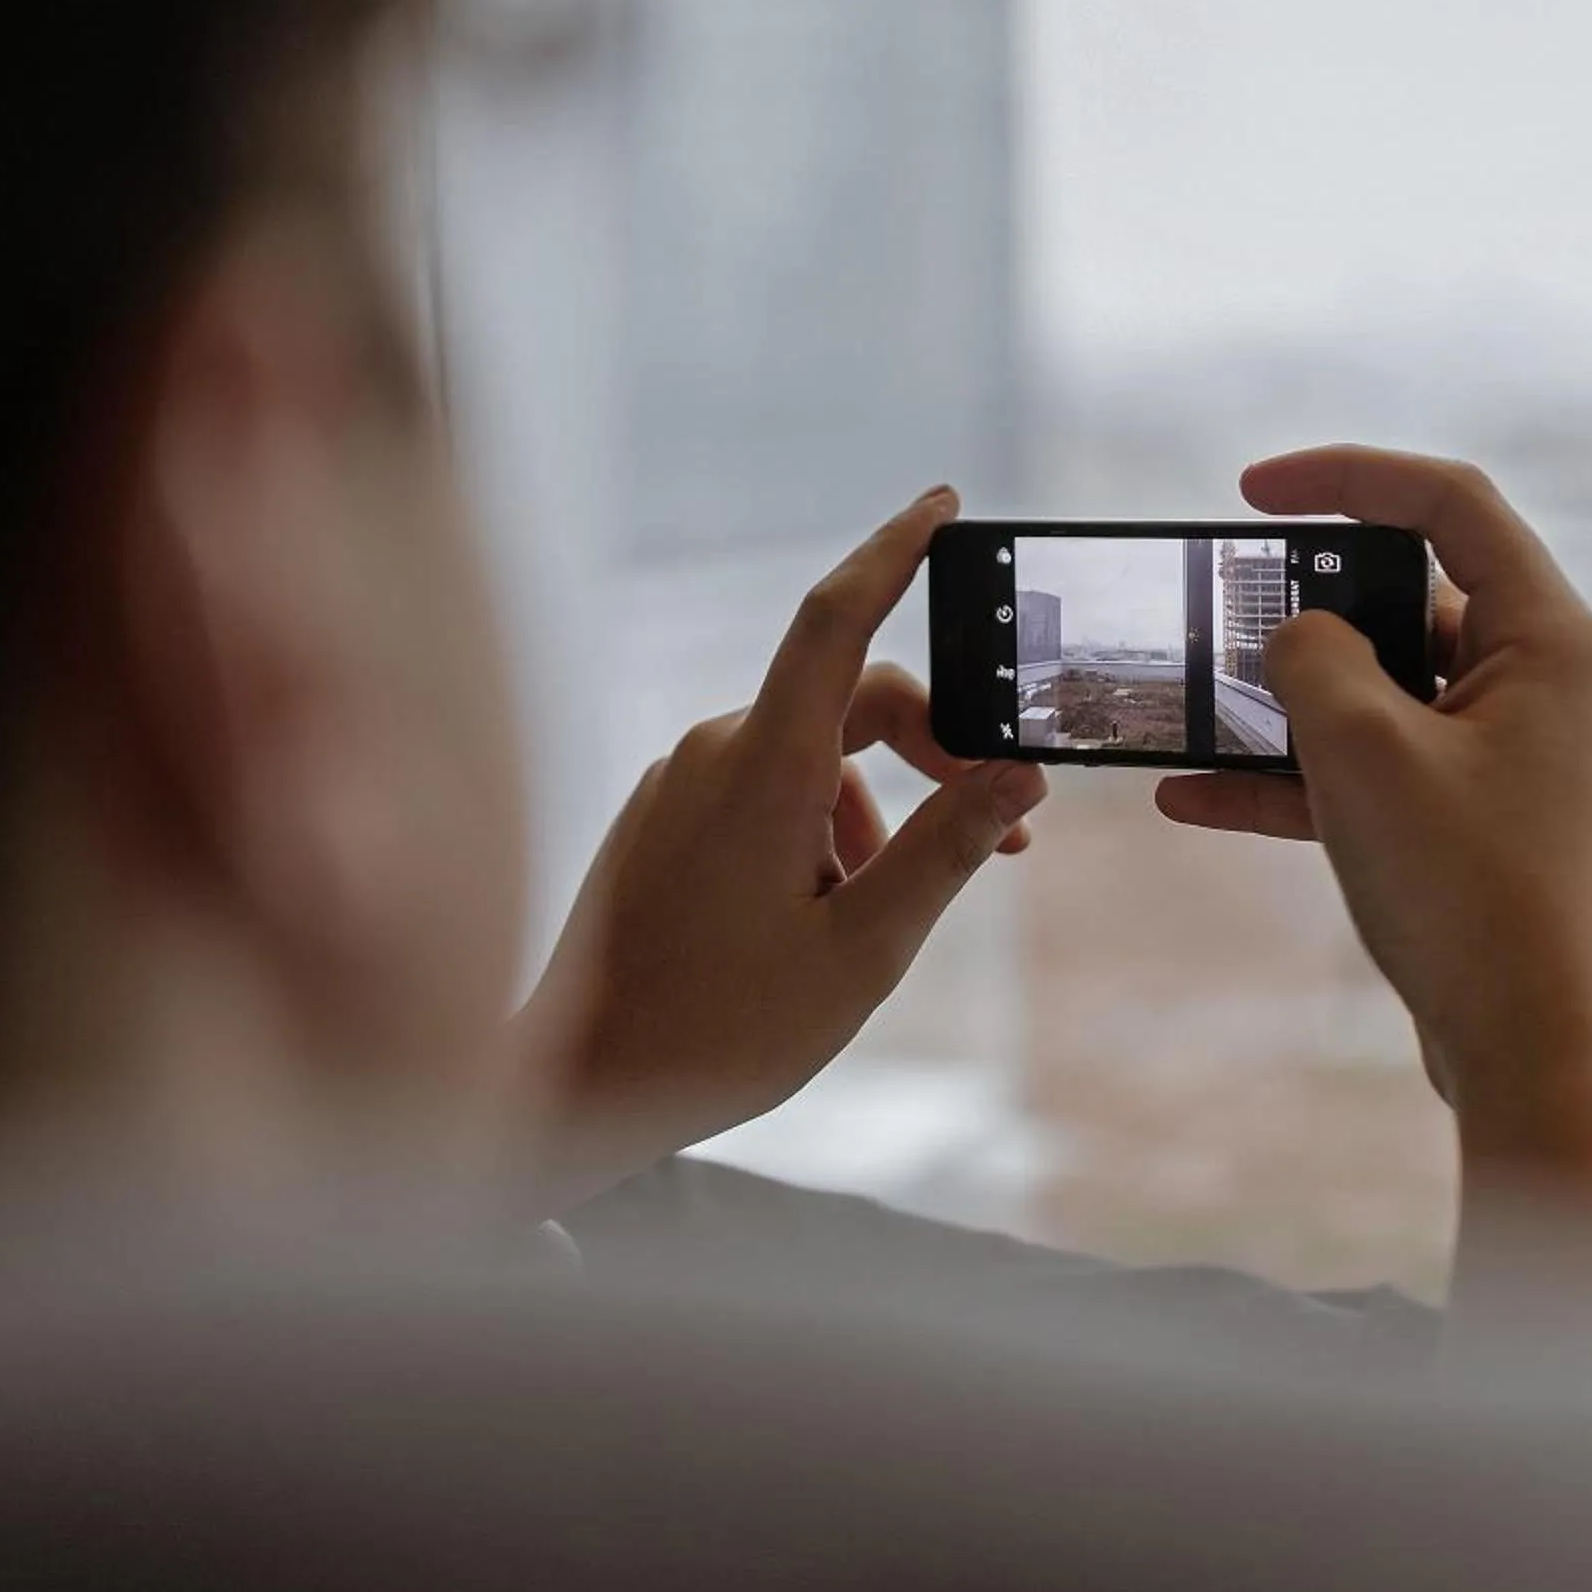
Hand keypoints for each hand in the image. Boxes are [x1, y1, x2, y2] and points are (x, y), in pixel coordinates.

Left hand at [524, 487, 1046, 1209]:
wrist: (573, 1088)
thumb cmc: (717, 1030)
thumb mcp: (864, 951)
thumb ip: (947, 851)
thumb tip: (1018, 775)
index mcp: (763, 769)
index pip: (836, 619)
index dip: (894, 549)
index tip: (944, 503)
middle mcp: (711, 754)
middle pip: (847, 703)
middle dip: (930, 754)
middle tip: (1001, 834)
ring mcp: (676, 784)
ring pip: (808, 760)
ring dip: (867, 817)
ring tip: (873, 925)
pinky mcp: (658, 820)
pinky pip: (759, 792)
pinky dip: (813, 831)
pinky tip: (814, 923)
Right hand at [1157, 447, 1591, 1381]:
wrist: (1539, 1053)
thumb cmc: (1474, 893)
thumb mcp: (1364, 749)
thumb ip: (1310, 658)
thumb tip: (1293, 634)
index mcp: (1544, 635)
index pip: (1446, 502)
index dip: (1345, 477)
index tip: (1249, 492)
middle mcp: (1535, 682)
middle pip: (1402, 597)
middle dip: (1294, 608)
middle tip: (1209, 617)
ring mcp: (1500, 757)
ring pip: (1372, 691)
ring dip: (1276, 700)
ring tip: (1182, 708)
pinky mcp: (1466, 825)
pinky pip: (1366, 771)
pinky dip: (1288, 777)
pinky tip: (1191, 797)